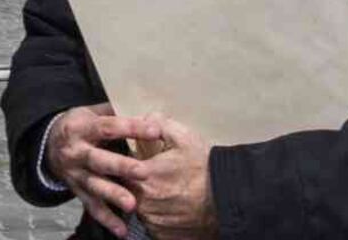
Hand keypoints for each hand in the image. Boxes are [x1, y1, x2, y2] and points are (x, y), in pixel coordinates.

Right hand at [46, 103, 161, 237]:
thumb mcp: (91, 112)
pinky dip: (107, 220)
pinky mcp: (77, 191)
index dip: (131, 128)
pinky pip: (92, 207)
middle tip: (143, 172)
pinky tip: (122, 231)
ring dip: (114, 196)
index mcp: (81, 128)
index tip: (156, 131)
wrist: (48, 144)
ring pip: (95, 186)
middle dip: (121, 167)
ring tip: (132, 205)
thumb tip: (148, 110)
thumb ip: (115, 112)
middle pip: (99, 160)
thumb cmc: (81, 125)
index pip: (108, 127)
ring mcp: (75, 174)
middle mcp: (76, 152)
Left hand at [132, 115, 216, 239]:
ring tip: (163, 191)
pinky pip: (150, 224)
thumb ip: (157, 124)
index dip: (124, 163)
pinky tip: (169, 205)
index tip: (133, 159)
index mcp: (144, 174)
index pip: (119, 168)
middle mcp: (143, 202)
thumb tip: (141, 119)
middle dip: (133, 182)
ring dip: (144, 200)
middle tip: (151, 176)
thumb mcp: (183, 137)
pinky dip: (156, 216)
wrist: (228, 197)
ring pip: (137, 208)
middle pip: (125, 190)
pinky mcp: (161, 235)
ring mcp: (152, 221)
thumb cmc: (205, 167)